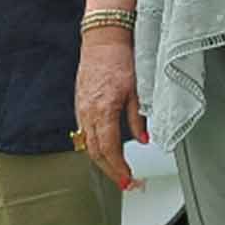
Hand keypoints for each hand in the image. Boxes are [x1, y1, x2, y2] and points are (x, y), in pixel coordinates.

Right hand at [74, 28, 145, 188]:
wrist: (103, 41)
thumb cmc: (122, 60)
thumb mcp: (138, 90)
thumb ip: (138, 118)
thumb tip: (144, 140)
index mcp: (103, 111)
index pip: (108, 149)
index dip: (118, 168)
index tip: (128, 180)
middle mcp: (88, 114)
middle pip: (95, 153)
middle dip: (110, 170)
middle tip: (126, 182)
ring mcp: (81, 111)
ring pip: (88, 145)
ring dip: (102, 161)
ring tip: (118, 172)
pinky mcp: (80, 106)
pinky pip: (85, 133)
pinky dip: (95, 146)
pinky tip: (106, 151)